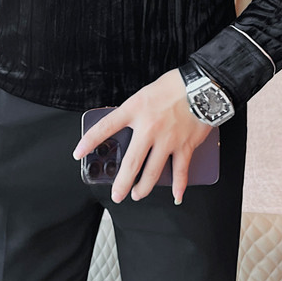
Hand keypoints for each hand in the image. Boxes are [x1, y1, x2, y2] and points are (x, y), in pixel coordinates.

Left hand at [73, 68, 211, 204]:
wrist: (203, 84)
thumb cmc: (174, 86)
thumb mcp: (145, 94)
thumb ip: (135, 112)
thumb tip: (128, 130)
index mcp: (134, 109)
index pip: (105, 127)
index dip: (89, 141)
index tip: (78, 153)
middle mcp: (148, 127)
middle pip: (130, 162)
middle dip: (121, 182)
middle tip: (116, 194)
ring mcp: (167, 139)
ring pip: (152, 172)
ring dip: (143, 188)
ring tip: (137, 194)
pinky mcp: (185, 146)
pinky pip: (180, 171)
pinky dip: (178, 186)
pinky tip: (175, 196)